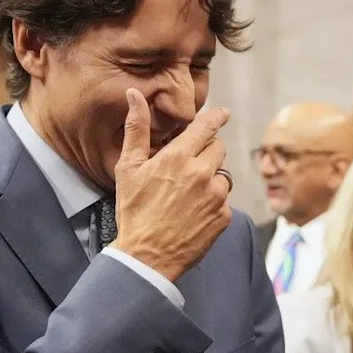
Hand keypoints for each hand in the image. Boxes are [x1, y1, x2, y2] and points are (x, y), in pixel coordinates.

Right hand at [111, 88, 231, 281]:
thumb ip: (135, 129)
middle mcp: (202, 173)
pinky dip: (213, 203)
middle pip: (218, 149)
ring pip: (222, 175)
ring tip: (188, 195)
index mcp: (178, 157)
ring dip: (210, 179)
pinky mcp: (224, 216)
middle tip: (188, 166)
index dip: (216, 118)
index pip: (206, 127)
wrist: (146, 257)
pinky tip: (194, 213)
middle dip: (206, 152)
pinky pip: (224, 201)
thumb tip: (134, 95)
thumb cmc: (134, 212)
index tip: (223, 113)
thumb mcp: (128, 169)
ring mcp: (216, 196)